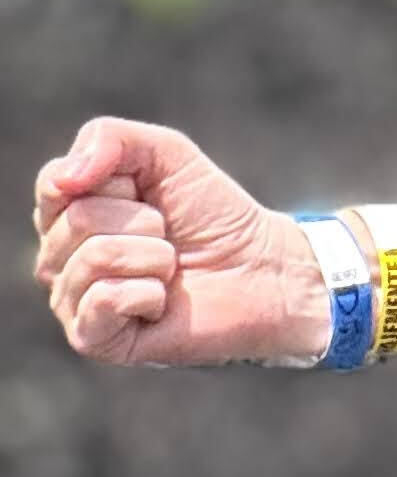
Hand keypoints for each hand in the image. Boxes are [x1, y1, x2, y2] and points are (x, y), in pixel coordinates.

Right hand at [30, 121, 323, 368]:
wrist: (261, 268)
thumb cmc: (211, 212)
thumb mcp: (165, 152)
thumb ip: (108, 138)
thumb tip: (64, 179)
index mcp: (65, 213)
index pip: (55, 184)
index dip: (114, 180)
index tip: (148, 192)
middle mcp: (57, 257)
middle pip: (78, 219)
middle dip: (143, 220)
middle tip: (168, 236)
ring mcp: (72, 300)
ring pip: (95, 257)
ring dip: (154, 255)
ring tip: (170, 267)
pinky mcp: (93, 338)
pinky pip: (103, 300)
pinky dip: (148, 292)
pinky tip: (162, 301)